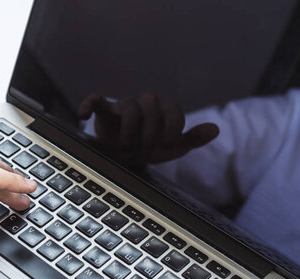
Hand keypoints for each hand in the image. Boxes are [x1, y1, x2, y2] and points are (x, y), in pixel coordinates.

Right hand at [78, 93, 218, 167]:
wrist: (121, 157)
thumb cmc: (148, 149)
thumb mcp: (170, 148)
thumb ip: (191, 139)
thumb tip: (215, 129)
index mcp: (163, 109)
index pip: (173, 111)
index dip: (172, 128)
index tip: (167, 146)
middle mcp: (144, 103)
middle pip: (151, 112)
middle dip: (147, 138)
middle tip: (141, 158)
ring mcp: (122, 105)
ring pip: (129, 109)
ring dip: (129, 132)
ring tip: (125, 152)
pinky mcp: (103, 109)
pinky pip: (95, 100)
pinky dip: (89, 104)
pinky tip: (83, 115)